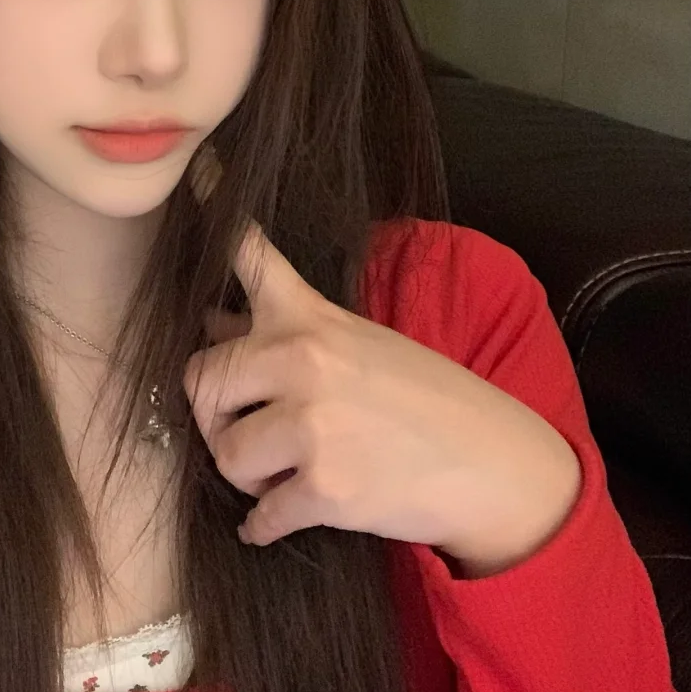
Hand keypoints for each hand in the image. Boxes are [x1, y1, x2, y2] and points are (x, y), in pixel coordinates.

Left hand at [181, 201, 581, 565]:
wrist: (493, 463)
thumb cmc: (420, 399)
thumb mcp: (355, 346)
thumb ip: (278, 333)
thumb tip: (211, 319)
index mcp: (311, 318)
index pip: (253, 256)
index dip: (218, 209)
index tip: (197, 167)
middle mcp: (305, 359)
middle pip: (201, 382)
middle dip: (218, 418)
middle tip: (252, 434)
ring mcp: (314, 423)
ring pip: (225, 455)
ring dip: (246, 476)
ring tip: (286, 473)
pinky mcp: (326, 487)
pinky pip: (260, 515)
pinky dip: (267, 524)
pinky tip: (288, 516)